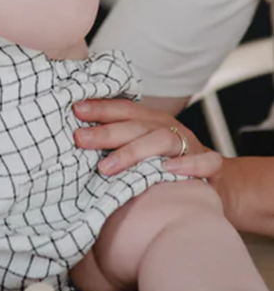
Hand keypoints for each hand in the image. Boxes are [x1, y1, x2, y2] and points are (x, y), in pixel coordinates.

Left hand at [72, 98, 222, 177]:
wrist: (216, 183)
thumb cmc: (168, 167)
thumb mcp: (143, 153)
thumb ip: (117, 147)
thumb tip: (77, 144)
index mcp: (152, 122)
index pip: (124, 109)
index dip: (101, 107)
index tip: (75, 109)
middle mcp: (170, 129)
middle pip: (137, 125)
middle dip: (106, 131)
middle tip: (80, 138)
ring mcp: (190, 146)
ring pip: (162, 140)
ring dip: (134, 151)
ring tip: (106, 167)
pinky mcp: (209, 166)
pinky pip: (205, 162)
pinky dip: (189, 164)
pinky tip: (169, 169)